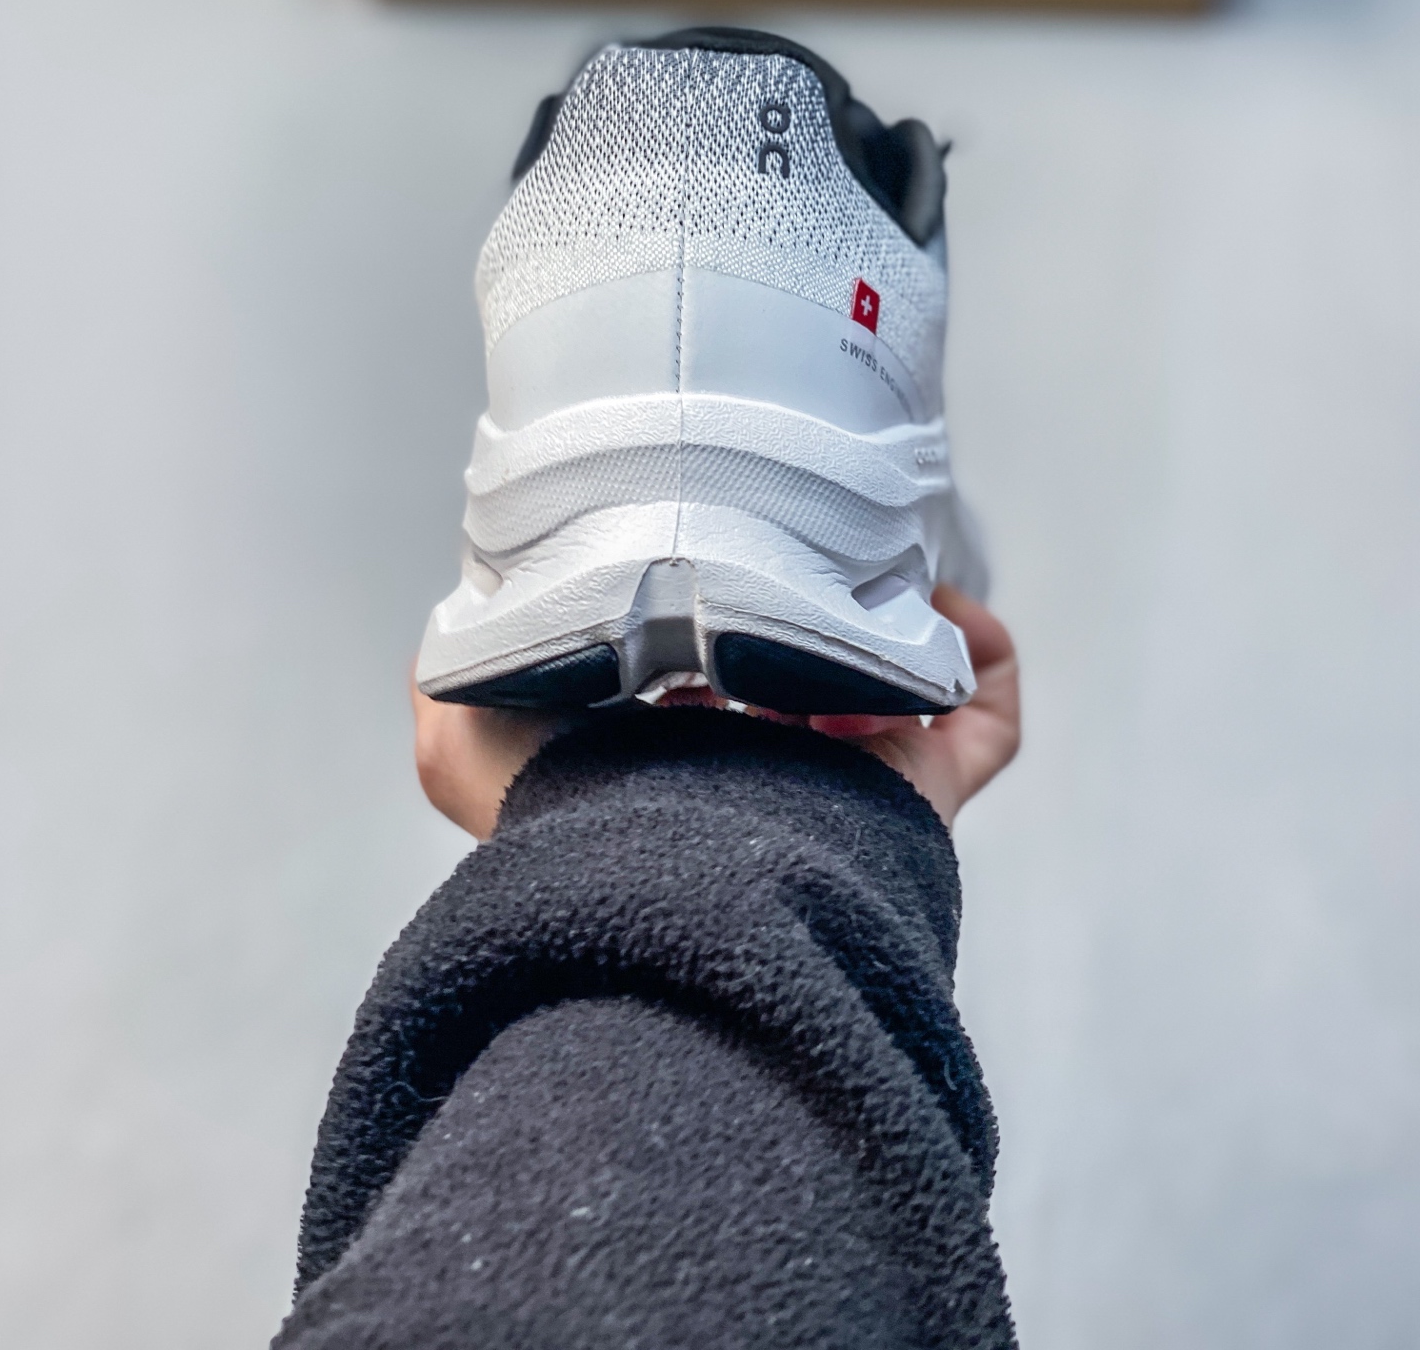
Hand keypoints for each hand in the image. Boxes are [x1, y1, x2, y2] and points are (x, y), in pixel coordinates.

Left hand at [412, 586, 1018, 840]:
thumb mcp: (463, 742)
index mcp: (668, 763)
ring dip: (887, 622)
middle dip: (807, 614)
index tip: (707, 559)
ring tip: (867, 562)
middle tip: (804, 552)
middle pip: (806, 682)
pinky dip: (980, 656)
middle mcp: (762, 776)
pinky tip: (944, 606)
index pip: (699, 685)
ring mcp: (848, 784)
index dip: (705, 620)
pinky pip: (982, 720)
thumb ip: (449, 685)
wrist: (681, 878)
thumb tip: (457, 632)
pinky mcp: (922, 790)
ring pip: (893, 692)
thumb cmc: (575, 812)